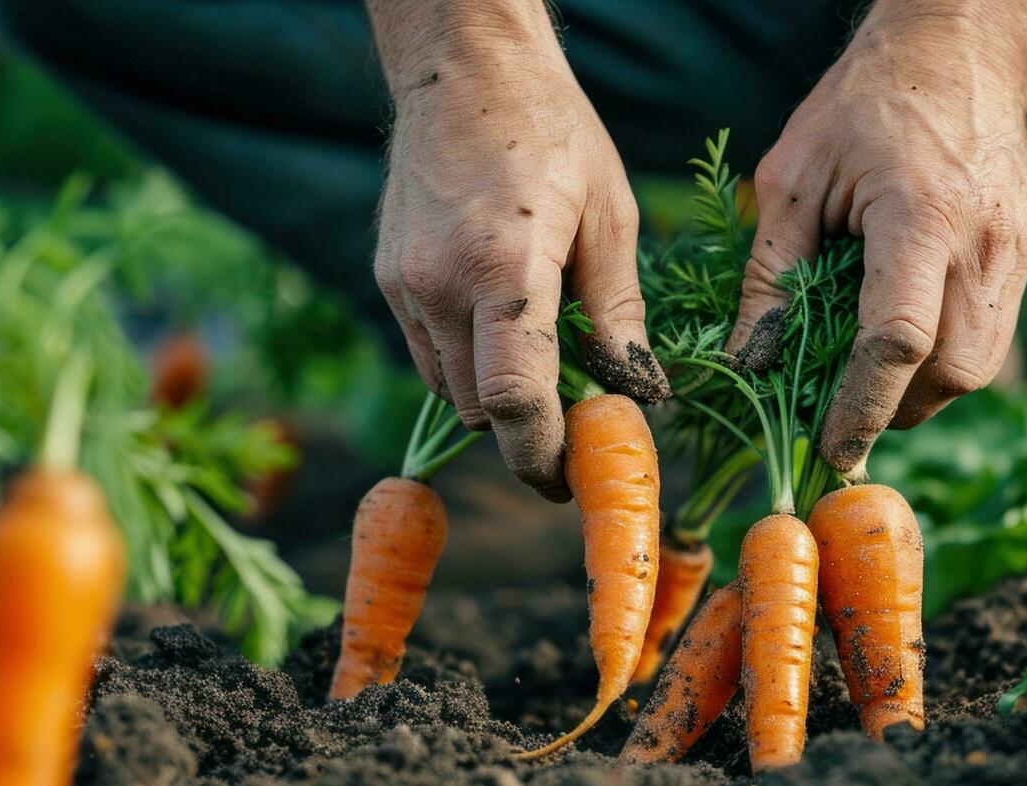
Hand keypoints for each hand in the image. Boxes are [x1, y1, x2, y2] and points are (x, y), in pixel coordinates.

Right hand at [370, 1, 665, 500]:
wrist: (463, 65)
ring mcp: (404, 284)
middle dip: (527, 433)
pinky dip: (468, 363)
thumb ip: (618, 313)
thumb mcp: (611, 216)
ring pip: (450, 390)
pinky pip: (430, 353)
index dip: (543, 456)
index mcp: (504, 270)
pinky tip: (505, 328)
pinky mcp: (389, 278)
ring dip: (496, 398)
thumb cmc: (552, 130)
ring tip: (547, 370)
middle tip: (578, 429)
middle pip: (481, 410)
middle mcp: (440, 285)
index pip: (514, 403)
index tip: (573, 480)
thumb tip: (637, 393)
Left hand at [731, 0, 1026, 473]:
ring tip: (868, 378)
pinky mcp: (1024, 257)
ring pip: (979, 368)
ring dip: (922, 391)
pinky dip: (944, 360)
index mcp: (920, 216)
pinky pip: (989, 339)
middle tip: (840, 412)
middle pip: (952, 373)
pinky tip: (902, 342)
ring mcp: (1014, 252)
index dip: (861, 406)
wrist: (960, 50)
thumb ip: (771, 275)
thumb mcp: (793, 177)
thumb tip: (748, 364)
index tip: (828, 446)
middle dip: (895, 409)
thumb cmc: (863, 105)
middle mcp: (982, 243)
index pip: (897, 341)